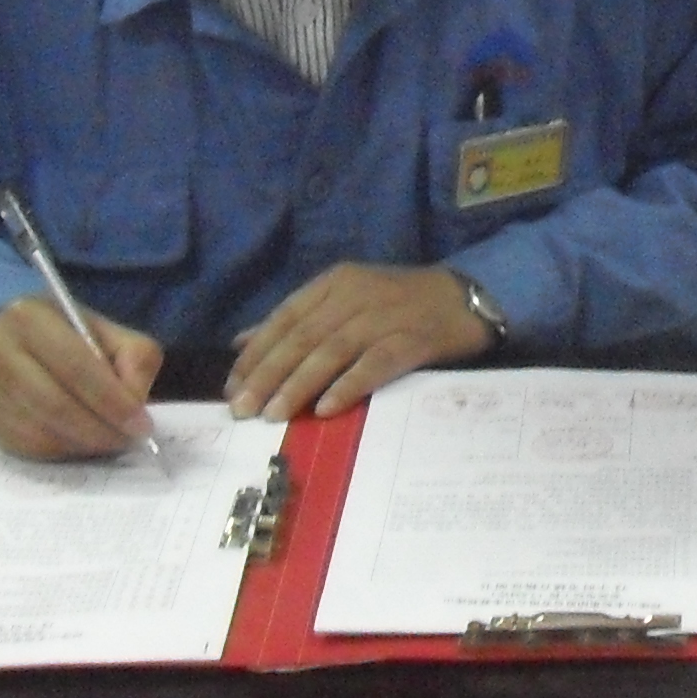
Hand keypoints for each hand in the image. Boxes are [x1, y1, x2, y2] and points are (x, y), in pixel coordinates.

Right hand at [0, 297, 164, 459]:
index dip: (112, 401)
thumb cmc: (63, 335)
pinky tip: (81, 444)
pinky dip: (61, 452)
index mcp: (29, 318)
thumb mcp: (102, 329)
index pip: (76, 366)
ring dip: (82, 445)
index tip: (141, 424)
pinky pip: (27, 448)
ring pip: (40, 432)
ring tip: (109, 442)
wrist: (4, 339)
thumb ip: (132, 357)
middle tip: (128, 440)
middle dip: (99, 430)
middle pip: (55, 405)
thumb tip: (135, 402)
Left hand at [228, 262, 497, 420]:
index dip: (256, 353)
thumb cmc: (399, 304)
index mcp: (335, 283)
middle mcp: (355, 295)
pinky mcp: (412, 339)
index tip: (231, 387)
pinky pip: (375, 364)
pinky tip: (327, 408)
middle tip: (243, 409)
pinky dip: (349, 385)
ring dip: (299, 384)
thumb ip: (297, 321)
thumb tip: (242, 343)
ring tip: (274, 414)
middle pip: (303, 336)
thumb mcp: (345, 301)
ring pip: (332, 350)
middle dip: (268, 375)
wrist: (464, 298)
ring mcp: (384, 316)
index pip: (285, 318)